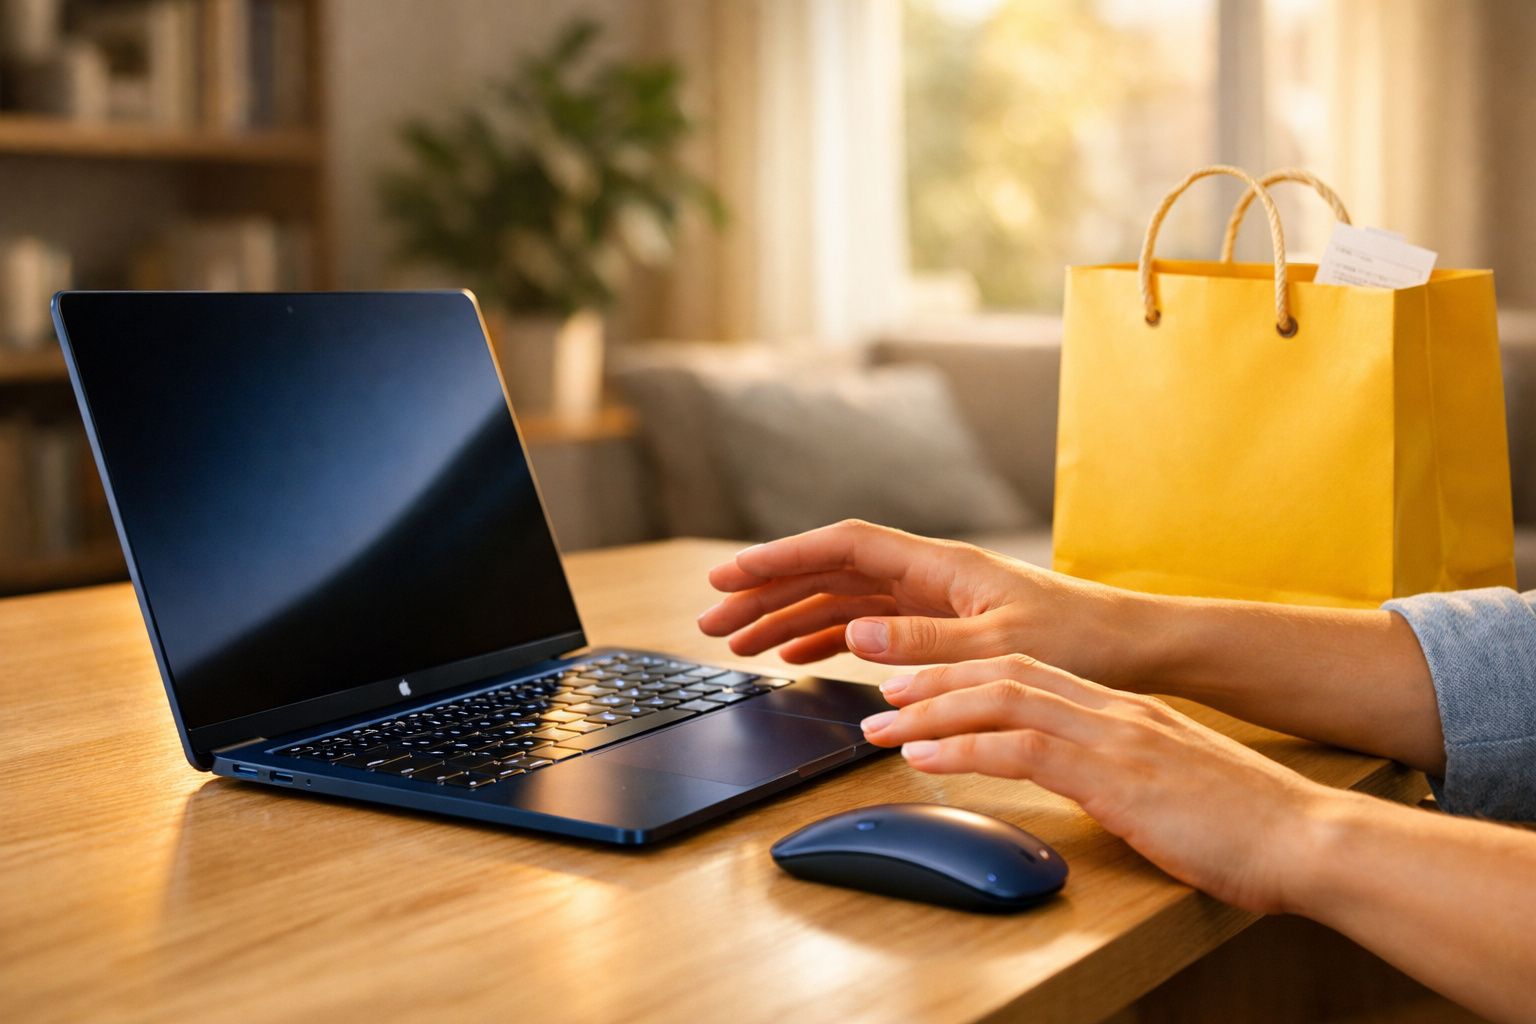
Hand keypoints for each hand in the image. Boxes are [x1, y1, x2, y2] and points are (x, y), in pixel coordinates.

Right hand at [698, 520, 1147, 680]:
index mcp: (938, 565)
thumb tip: (853, 634)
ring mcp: (928, 601)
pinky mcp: (937, 628)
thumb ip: (926, 644)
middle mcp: (925, 575)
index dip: (780, 557)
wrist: (1128, 648)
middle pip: (826, 574)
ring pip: (838, 601)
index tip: (729, 576)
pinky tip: (797, 659)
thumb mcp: (1001, 646)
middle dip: (765, 594)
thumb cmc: (1079, 639)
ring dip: (786, 620)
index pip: (841, 547)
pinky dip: (824, 640)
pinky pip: (863, 628)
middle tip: (711, 621)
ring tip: (737, 646)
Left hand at [859, 654, 1335, 913]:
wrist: (1306, 838)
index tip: (920, 685)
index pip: (1028, 670)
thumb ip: (1124, 770)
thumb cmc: (1246, 824)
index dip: (966, 674)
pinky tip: (926, 759)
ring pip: (1000, 701)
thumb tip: (1087, 783)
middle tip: (881, 696)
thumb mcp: (1172, 781)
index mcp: (1124, 709)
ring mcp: (1112, 737)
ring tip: (883, 728)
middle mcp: (1112, 709)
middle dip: (933, 682)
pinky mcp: (1113, 775)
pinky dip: (964, 749)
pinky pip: (1021, 748)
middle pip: (1002, 672)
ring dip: (932, 713)